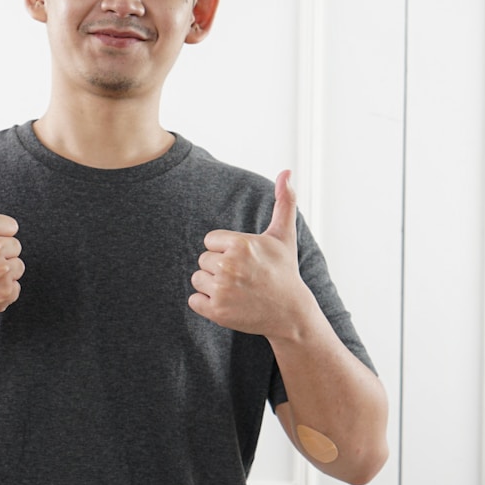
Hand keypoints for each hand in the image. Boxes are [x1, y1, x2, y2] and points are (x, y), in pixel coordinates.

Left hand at [188, 170, 310, 336]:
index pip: (210, 241)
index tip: (245, 261)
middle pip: (203, 260)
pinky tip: (228, 303)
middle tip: (243, 277)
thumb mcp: (284, 236)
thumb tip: (287, 172)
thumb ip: (283, 201)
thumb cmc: (284, 271)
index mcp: (240, 244)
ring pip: (197, 279)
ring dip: (212, 286)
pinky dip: (206, 304)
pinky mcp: (216, 312)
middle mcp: (229, 266)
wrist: (290, 313)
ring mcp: (222, 291)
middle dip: (219, 268)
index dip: (225, 250)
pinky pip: (194, 301)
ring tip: (237, 290)